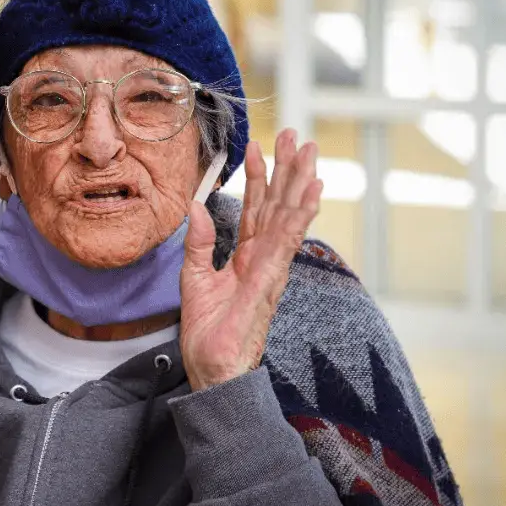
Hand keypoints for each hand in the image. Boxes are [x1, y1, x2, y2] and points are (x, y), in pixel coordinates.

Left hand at [180, 130, 322, 390]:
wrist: (211, 370)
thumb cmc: (207, 333)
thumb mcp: (193, 278)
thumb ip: (199, 242)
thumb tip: (195, 207)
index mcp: (246, 257)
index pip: (255, 209)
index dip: (257, 177)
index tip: (256, 146)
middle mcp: (264, 259)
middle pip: (278, 205)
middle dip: (287, 169)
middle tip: (295, 135)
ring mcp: (271, 269)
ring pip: (288, 217)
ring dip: (300, 182)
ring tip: (308, 151)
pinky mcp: (270, 281)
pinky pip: (286, 242)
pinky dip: (300, 216)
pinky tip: (312, 193)